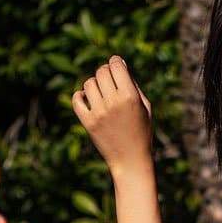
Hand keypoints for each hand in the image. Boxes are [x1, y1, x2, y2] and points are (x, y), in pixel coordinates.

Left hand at [71, 55, 153, 176]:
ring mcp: (99, 113)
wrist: (131, 160)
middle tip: (109, 81)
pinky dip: (79, 96)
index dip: (115, 61)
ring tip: (100, 94)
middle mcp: (113, 103)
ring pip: (88, 84)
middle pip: (101, 72)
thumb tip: (119, 63)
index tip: (116, 65)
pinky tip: (87, 99)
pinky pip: (76, 99)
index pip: (116, 65)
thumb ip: (133, 84)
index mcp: (130, 96)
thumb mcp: (145, 106)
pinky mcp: (88, 122)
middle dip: (105, 72)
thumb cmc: (141, 131)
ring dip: (94, 85)